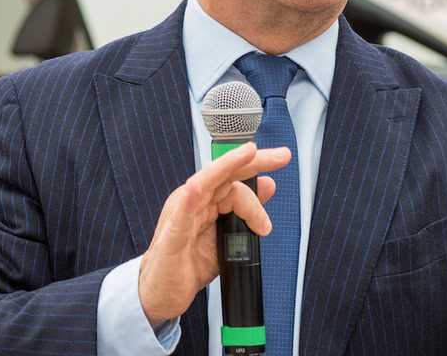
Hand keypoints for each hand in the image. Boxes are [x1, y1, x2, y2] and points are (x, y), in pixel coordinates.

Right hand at [138, 142, 290, 326]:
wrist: (164, 291)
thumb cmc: (191, 264)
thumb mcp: (229, 235)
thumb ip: (247, 211)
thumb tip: (268, 185)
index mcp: (207, 199)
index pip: (234, 176)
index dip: (259, 167)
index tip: (282, 160)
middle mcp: (194, 200)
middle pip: (224, 172)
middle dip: (253, 160)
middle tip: (281, 156)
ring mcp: (182, 212)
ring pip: (206, 182)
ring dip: (228, 166)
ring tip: (250, 155)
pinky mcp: (173, 231)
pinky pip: (182, 209)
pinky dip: (192, 195)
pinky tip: (199, 186)